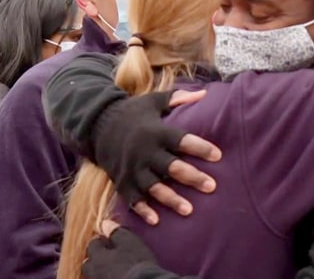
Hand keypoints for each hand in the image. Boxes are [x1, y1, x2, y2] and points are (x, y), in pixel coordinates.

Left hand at [82, 220, 157, 278]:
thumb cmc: (137, 264)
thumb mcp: (130, 242)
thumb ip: (116, 232)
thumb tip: (105, 224)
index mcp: (98, 256)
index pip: (93, 244)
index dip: (101, 241)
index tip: (109, 241)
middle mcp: (94, 271)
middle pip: (88, 263)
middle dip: (95, 259)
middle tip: (108, 257)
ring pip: (93, 275)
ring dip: (99, 271)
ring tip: (111, 270)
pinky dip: (105, 278)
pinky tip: (114, 277)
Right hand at [92, 89, 221, 224]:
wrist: (95, 125)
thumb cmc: (131, 113)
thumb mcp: (152, 101)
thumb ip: (178, 98)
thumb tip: (204, 93)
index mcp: (155, 131)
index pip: (181, 140)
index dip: (199, 148)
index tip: (218, 155)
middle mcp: (144, 151)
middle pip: (171, 167)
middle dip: (192, 177)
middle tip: (212, 186)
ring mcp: (132, 168)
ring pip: (154, 187)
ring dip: (171, 199)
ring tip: (189, 209)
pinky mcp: (121, 180)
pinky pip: (132, 199)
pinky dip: (143, 210)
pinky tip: (156, 220)